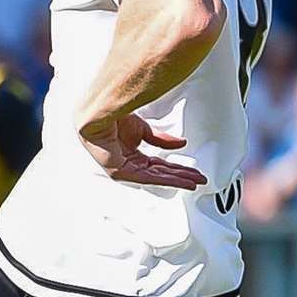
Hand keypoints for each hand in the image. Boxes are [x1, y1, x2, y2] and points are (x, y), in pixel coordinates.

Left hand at [79, 114, 207, 190]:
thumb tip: (181, 144)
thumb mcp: (144, 130)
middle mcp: (129, 164)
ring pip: (157, 177)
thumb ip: (162, 140)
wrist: (98, 114)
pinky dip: (167, 179)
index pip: (159, 165)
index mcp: (132, 155)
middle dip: (181, 176)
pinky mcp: (122, 172)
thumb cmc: (112, 118)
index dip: (176, 168)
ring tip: (194, 182)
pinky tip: (180, 180)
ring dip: (177, 180)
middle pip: (161, 173)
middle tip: (198, 178)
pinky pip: (149, 177)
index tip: (191, 170)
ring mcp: (125, 169)